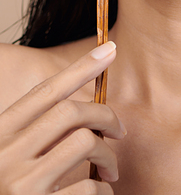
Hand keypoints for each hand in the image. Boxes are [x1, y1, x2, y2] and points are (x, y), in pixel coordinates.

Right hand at [0, 41, 124, 193]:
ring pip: (84, 143)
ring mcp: (21, 185)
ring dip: (107, 154)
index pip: (44, 92)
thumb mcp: (6, 155)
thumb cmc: (6, 189)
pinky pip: (88, 189)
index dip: (81, 68)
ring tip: (108, 169)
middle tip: (119, 129)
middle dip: (104, 115)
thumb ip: (32, 133)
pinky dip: (102, 190)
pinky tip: (100, 194)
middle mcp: (6, 155)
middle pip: (70, 112)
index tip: (109, 51)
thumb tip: (79, 107)